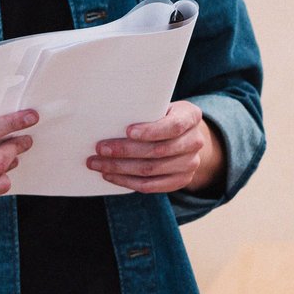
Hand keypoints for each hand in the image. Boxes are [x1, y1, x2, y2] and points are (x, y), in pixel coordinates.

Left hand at [89, 99, 220, 193]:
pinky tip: (110, 176)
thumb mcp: (162, 107)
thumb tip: (109, 119)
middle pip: (158, 151)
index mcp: (192, 117)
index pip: (174, 126)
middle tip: (100, 149)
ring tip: (97, 163)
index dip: (151, 131)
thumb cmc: (164, 117)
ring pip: (151, 170)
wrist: (185, 136)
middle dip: (125, 151)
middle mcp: (196, 142)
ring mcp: (190, 164)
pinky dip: (127, 181)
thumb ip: (145, 112)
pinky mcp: (181, 181)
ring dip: (120, 168)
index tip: (128, 131)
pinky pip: (151, 186)